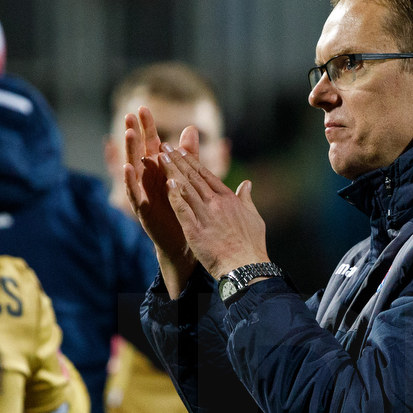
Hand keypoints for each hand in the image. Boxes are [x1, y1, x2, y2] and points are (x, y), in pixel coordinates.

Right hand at [124, 108, 197, 292]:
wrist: (184, 242)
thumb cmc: (183, 208)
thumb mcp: (186, 177)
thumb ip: (188, 154)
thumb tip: (191, 127)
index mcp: (158, 171)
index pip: (150, 144)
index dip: (146, 127)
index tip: (142, 108)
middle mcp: (147, 180)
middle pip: (138, 152)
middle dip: (134, 134)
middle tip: (129, 115)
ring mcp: (143, 194)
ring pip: (133, 169)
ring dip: (129, 152)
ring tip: (127, 134)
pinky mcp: (143, 210)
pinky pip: (133, 193)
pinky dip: (130, 181)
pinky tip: (128, 167)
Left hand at [159, 142, 269, 279]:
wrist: (246, 267)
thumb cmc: (251, 246)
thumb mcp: (254, 217)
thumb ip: (247, 198)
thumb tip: (247, 183)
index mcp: (229, 199)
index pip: (207, 175)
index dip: (192, 161)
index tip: (181, 150)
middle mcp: (216, 203)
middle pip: (193, 177)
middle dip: (177, 160)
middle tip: (164, 146)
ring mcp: (206, 216)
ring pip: (186, 188)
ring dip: (171, 172)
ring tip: (159, 157)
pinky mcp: (196, 230)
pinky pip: (183, 210)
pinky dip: (175, 196)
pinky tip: (166, 184)